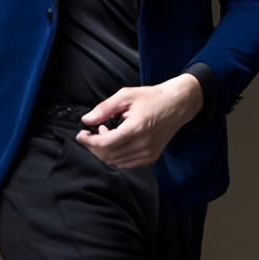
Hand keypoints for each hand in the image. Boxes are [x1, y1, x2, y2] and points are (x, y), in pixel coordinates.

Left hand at [75, 73, 202, 167]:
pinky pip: (125, 163)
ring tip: (105, 132)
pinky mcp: (150, 158)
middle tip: (91, 132)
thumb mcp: (126, 95)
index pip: (105, 144)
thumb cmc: (152, 98)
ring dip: (104, 150)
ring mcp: (147, 154)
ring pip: (115, 161)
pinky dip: (115, 155)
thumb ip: (105, 108)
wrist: (178, 105)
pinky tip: (116, 140)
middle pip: (108, 155)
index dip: (89, 141)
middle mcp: (143, 145)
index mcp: (136, 128)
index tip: (81, 134)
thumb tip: (87, 120)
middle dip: (94, 146)